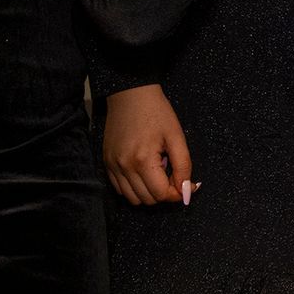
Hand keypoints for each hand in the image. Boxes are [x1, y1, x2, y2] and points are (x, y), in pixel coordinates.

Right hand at [103, 84, 192, 205]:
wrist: (131, 94)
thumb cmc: (157, 112)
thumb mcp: (176, 136)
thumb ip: (184, 166)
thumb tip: (187, 191)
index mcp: (142, 161)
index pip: (161, 195)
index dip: (177, 193)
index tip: (185, 183)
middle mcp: (124, 167)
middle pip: (147, 200)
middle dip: (164, 192)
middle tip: (171, 173)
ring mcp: (112, 166)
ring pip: (132, 198)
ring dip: (148, 192)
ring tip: (156, 171)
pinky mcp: (106, 162)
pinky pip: (119, 189)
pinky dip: (133, 187)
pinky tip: (143, 172)